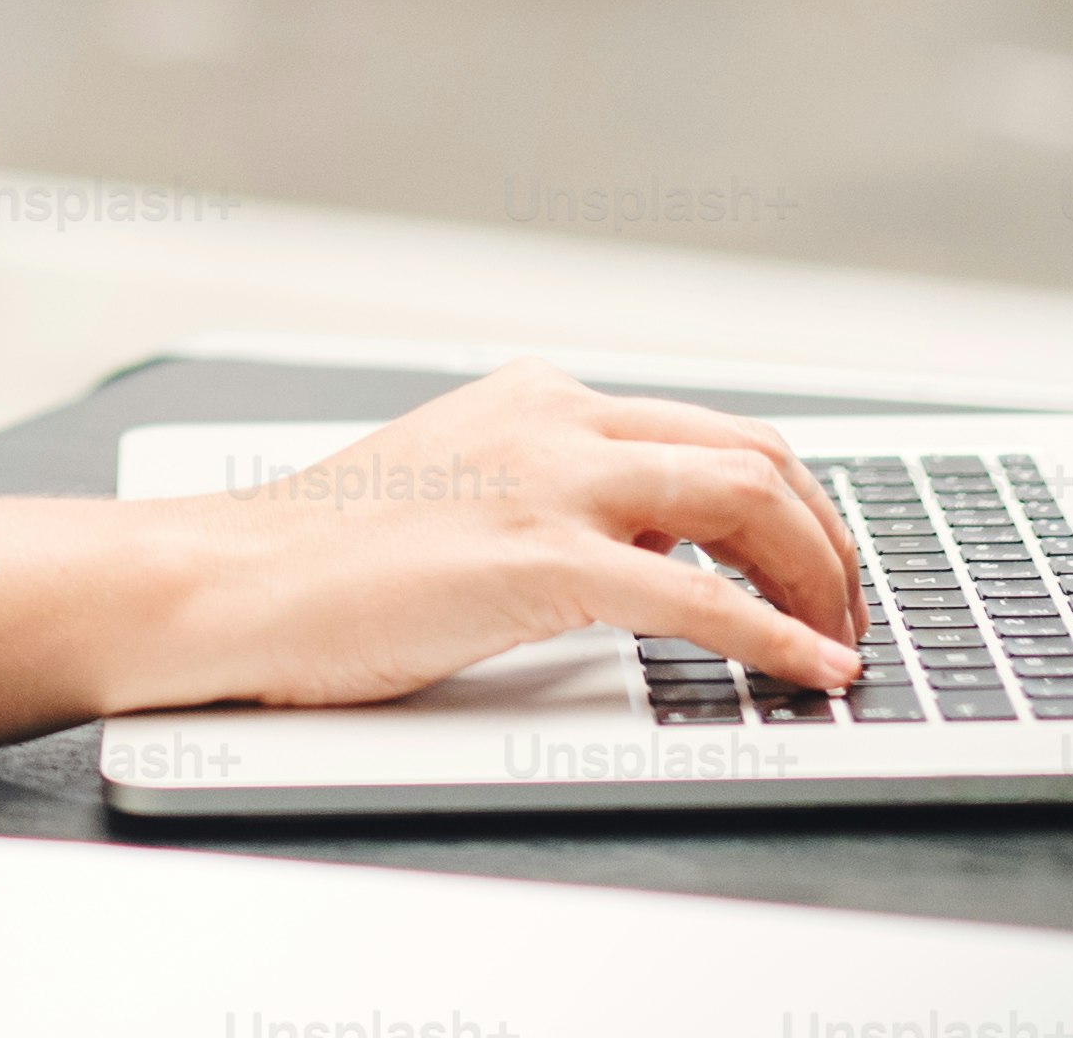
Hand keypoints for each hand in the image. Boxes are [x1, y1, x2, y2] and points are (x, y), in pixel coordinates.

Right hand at [148, 362, 866, 705]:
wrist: (225, 579)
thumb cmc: (319, 557)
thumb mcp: (456, 488)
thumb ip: (545, 494)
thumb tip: (644, 550)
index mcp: (540, 397)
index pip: (712, 432)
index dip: (791, 504)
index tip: (818, 567)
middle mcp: (558, 418)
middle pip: (755, 455)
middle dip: (826, 539)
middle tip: (847, 613)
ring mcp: (550, 481)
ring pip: (747, 501)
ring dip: (819, 580)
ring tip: (840, 645)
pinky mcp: (538, 559)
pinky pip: (699, 600)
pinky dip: (776, 641)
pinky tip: (813, 676)